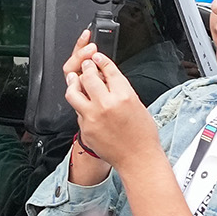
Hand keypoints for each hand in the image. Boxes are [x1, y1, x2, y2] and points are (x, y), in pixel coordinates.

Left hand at [61, 30, 158, 173]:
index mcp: (124, 96)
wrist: (138, 159)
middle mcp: (107, 104)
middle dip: (86, 66)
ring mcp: (93, 116)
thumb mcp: (138, 105)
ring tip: (76, 78)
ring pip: (73, 90)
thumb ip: (120, 89)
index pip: (108, 69)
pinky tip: (84, 102)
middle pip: (88, 75)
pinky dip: (79, 103)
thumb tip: (106, 76)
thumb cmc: (143, 135)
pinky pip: (76, 110)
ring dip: (74, 82)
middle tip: (87, 65)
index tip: (96, 56)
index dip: (100, 60)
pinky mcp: (85, 127)